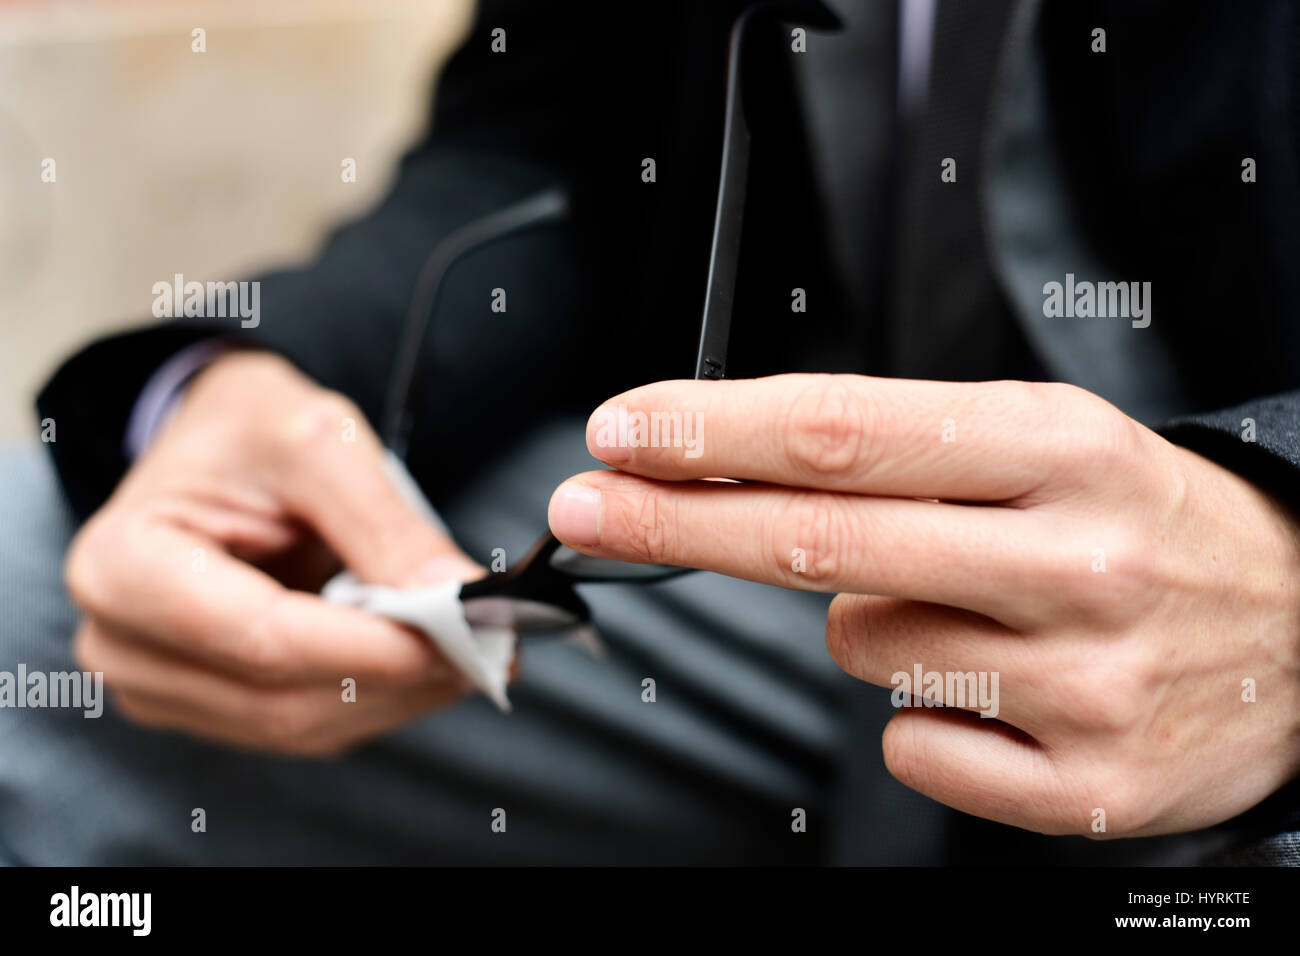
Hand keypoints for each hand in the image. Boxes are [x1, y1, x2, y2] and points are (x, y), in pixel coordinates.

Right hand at [66, 351, 481, 755]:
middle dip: (397, 677)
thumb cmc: (250, 430)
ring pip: (300, 727)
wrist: (217, 446)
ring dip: (398, 698)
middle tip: (493, 644)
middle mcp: (124, 643)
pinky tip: (431, 664)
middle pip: (280, 698)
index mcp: (124, 565)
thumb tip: (458, 597)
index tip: (458, 635)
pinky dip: (377, 699)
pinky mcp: (207, 705)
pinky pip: (303, 726)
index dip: (366, 647)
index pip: (260, 636)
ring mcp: (160, 686)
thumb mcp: (318, 441)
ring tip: (476, 651)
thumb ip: (384, 524)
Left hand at [549, 374, 1299, 835]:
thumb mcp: (1050, 445)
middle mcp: (1072, 563)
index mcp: (1060, 451)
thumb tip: (736, 478)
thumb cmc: (1145, 525)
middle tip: (588, 507)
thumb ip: (904, 456)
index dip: (713, 431)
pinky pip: (913, 747)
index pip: (845, 431)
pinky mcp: (1086, 790)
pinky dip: (922, 716)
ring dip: (873, 624)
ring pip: (860, 649)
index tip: (624, 429)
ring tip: (977, 611)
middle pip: (818, 541)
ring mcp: (1081, 686)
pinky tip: (1002, 693)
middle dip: (675, 521)